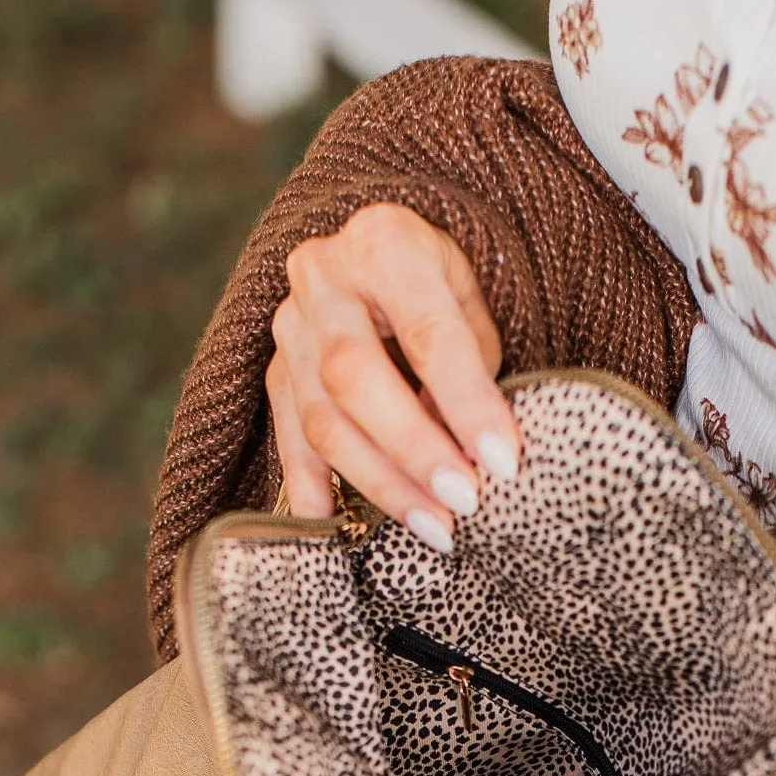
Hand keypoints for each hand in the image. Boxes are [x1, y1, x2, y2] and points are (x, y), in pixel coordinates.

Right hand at [267, 203, 522, 549]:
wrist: (378, 258)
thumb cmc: (441, 286)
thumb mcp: (472, 302)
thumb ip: (471, 369)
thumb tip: (470, 456)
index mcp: (386, 243)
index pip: (429, 334)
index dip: (467, 403)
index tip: (503, 462)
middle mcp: (323, 277)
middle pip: (355, 377)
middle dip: (414, 450)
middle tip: (463, 502)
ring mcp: (289, 326)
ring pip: (322, 419)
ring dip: (381, 484)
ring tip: (435, 528)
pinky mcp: (273, 371)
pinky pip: (289, 441)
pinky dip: (314, 492)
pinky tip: (341, 531)